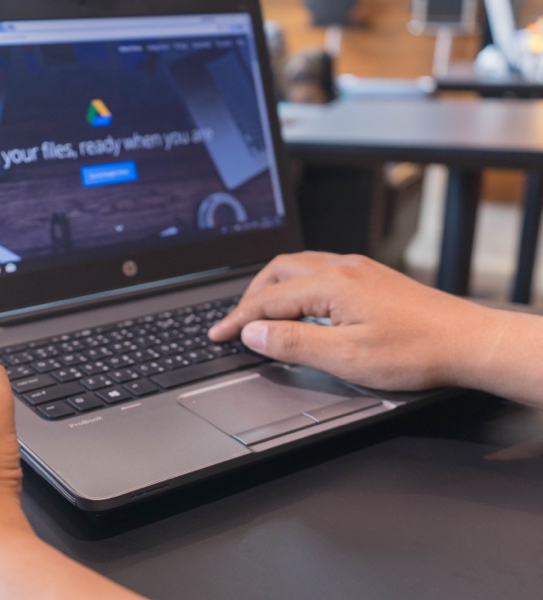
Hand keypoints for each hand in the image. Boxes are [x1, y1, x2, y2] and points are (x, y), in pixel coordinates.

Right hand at [208, 252, 493, 390]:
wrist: (470, 343)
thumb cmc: (417, 351)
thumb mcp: (346, 358)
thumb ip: (293, 344)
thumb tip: (253, 334)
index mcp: (331, 284)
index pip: (267, 299)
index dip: (237, 319)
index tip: (218, 334)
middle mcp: (343, 268)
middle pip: (278, 271)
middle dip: (250, 297)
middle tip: (236, 324)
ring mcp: (359, 270)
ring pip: (299, 267)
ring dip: (272, 289)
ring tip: (262, 315)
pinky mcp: (372, 278)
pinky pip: (320, 271)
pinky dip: (296, 287)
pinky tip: (301, 308)